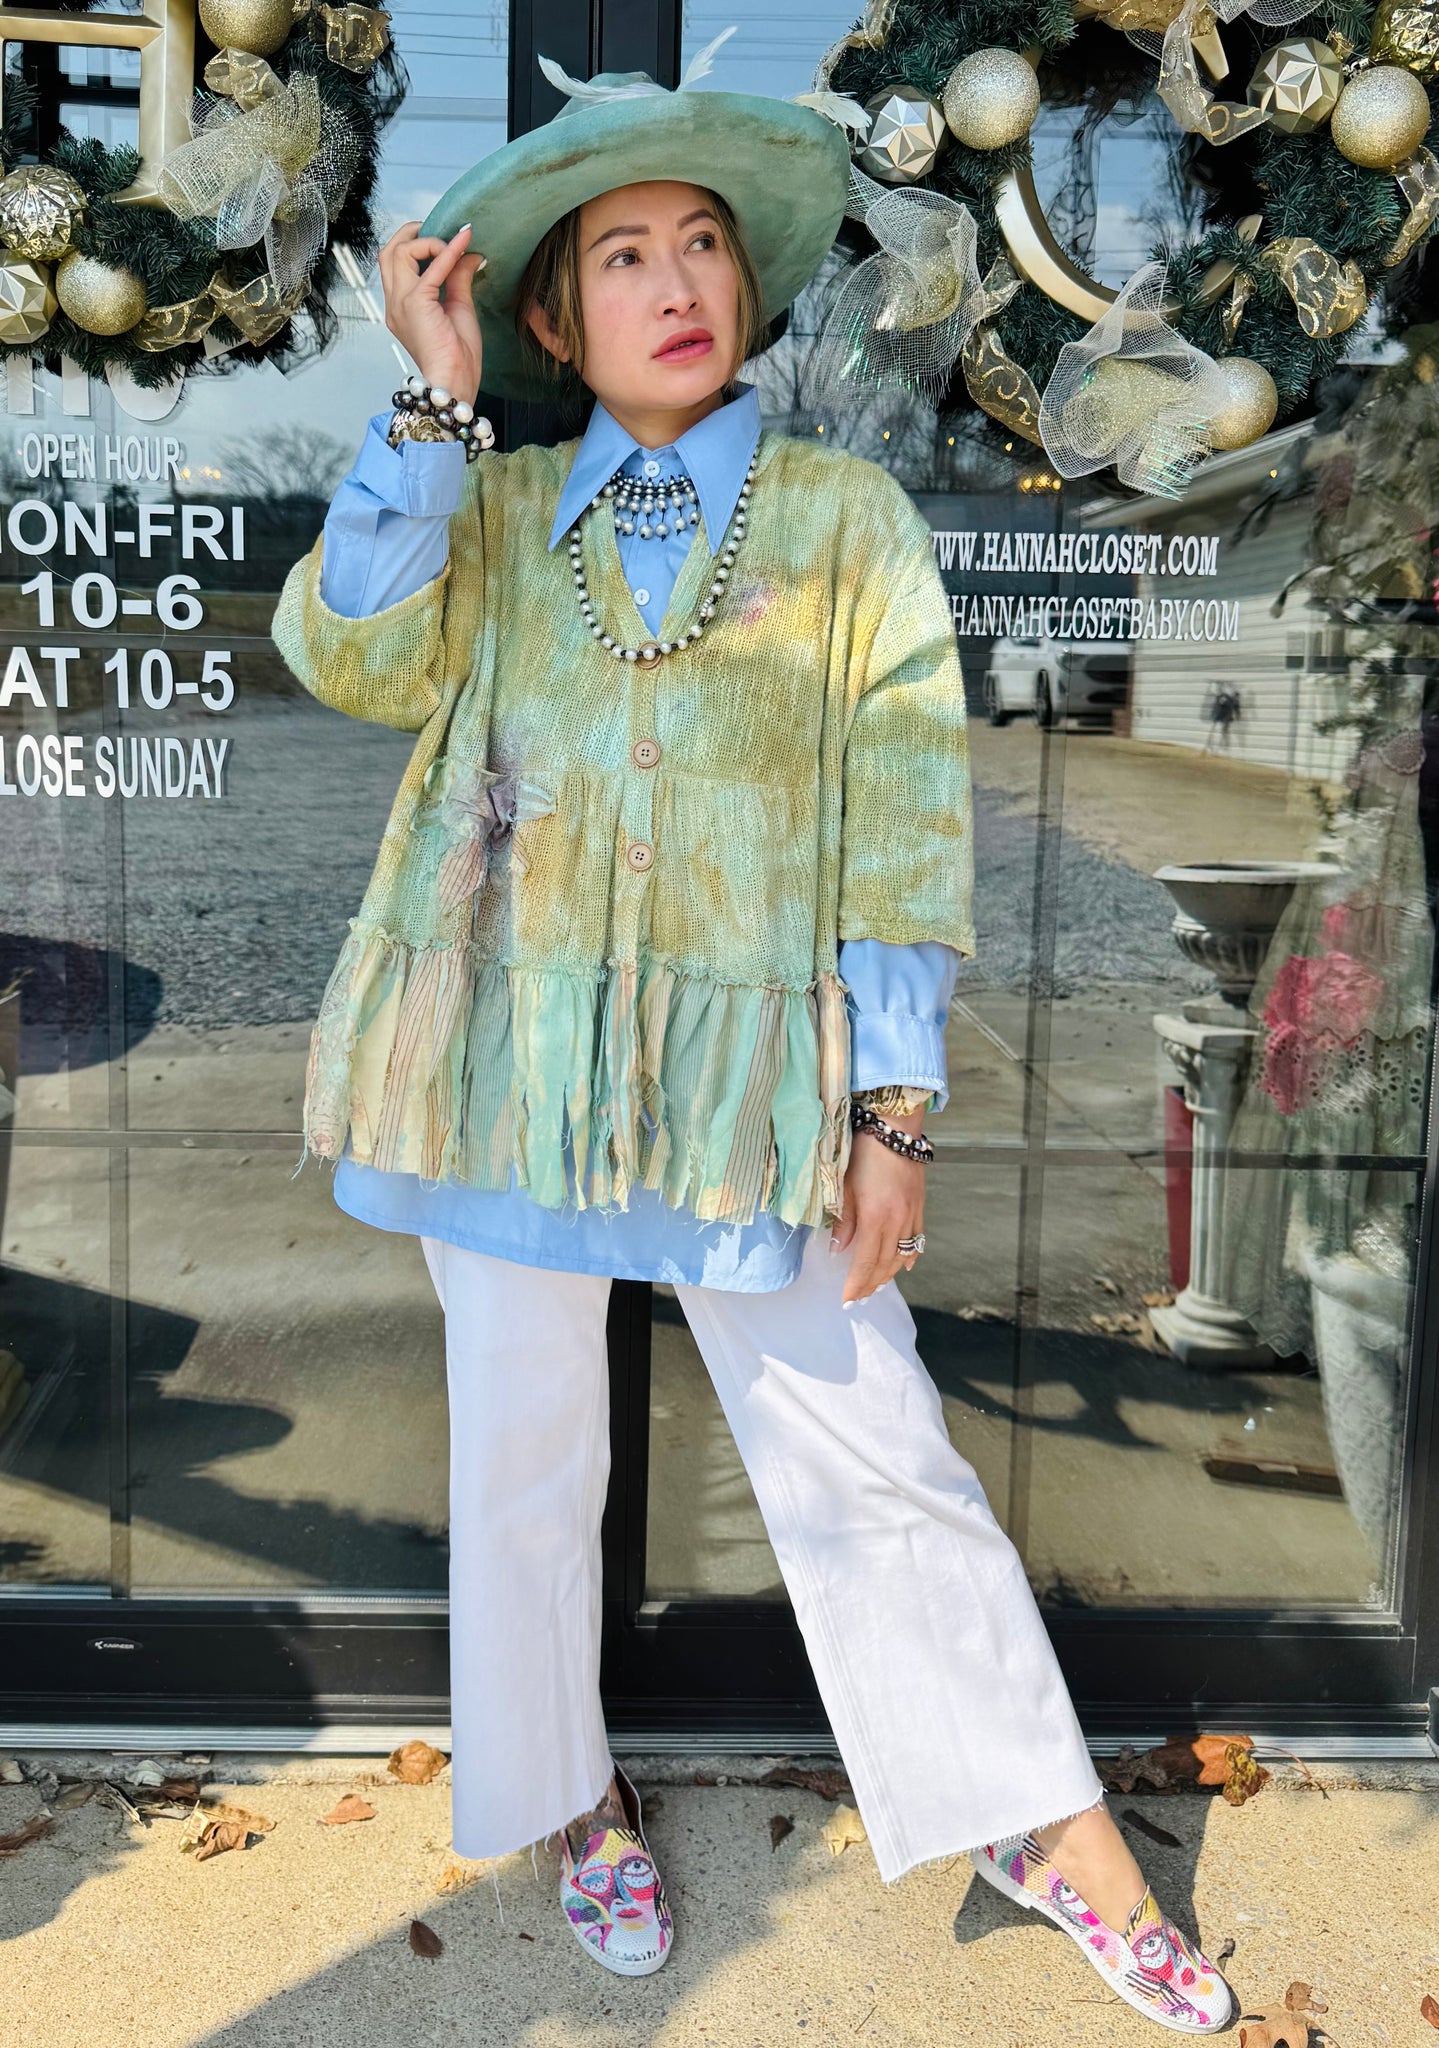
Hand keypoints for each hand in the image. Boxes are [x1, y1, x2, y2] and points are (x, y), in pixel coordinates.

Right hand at [378, 220, 484, 403]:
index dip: (418, 246)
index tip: (446, 243)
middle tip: (439, 229)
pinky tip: (464, 240)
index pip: (395, 263)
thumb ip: (458, 278)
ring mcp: (400, 302)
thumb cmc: (457, 358)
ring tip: (453, 243)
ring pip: (399, 251)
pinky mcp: (415, 303)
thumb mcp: (459, 309)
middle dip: (411, 233)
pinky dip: (448, 250)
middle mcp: (394, 303)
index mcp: (400, 306)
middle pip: (388, 251)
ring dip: (428, 241)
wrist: (455, 384)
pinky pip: (431, 267)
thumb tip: (469, 253)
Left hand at [831, 1112, 926, 1305]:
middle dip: (871, 1284)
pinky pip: (917, 1240)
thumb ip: (843, 1222)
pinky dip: (908, 1257)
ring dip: (888, 1275)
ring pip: (902, 1256)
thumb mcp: (844, 1186)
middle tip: (858, 1298)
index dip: (856, 1284)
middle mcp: (898, 1221)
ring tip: (875, 1287)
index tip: (847, 1300)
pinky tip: (903, 1266)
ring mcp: (912, 1214)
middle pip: (885, 1264)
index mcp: (876, 1217)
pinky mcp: (919, 1206)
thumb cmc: (863, 1153)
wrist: (894, 1127)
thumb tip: (838, 1250)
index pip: (866, 1262)